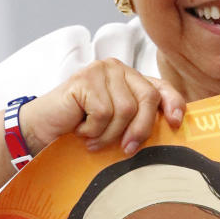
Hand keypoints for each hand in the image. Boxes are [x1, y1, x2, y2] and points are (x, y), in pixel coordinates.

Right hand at [22, 59, 184, 156]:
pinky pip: (103, 113)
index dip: (173, 104)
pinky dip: (93, 130)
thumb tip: (170, 130)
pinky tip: (81, 130)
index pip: (161, 87)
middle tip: (127, 150)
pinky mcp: (85, 79)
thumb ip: (138, 119)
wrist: (43, 129)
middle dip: (140, 129)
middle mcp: (118, 69)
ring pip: (125, 110)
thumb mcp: (117, 125)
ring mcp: (102, 71)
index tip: (176, 123)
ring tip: (93, 138)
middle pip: (147, 98)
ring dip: (109, 134)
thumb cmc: (81, 128)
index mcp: (130, 78)